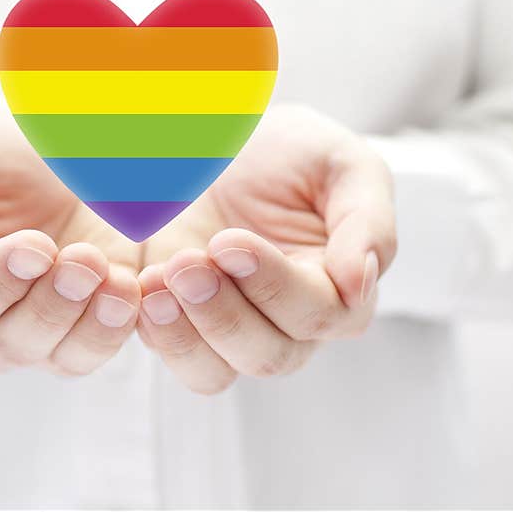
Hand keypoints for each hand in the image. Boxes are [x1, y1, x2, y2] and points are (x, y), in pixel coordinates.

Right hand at [0, 101, 141, 375]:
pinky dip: (117, 327)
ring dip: (87, 325)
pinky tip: (132, 290)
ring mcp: (40, 326)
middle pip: (7, 344)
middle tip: (81, 259)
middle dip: (48, 305)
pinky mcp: (88, 318)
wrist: (35, 142)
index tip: (35, 244)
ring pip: (56, 357)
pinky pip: (98, 347)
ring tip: (115, 282)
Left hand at [139, 106, 396, 393]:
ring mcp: (232, 325)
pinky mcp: (185, 320)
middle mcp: (288, 322)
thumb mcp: (343, 165)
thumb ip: (367, 221)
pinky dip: (157, 332)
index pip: (320, 315)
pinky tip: (145, 288)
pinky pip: (175, 356)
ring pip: (217, 372)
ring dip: (186, 334)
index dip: (274, 286)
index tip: (230, 241)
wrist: (227, 138)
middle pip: (267, 355)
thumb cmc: (294, 155)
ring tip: (160, 281)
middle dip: (223, 314)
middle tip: (188, 262)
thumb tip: (362, 283)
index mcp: (338, 288)